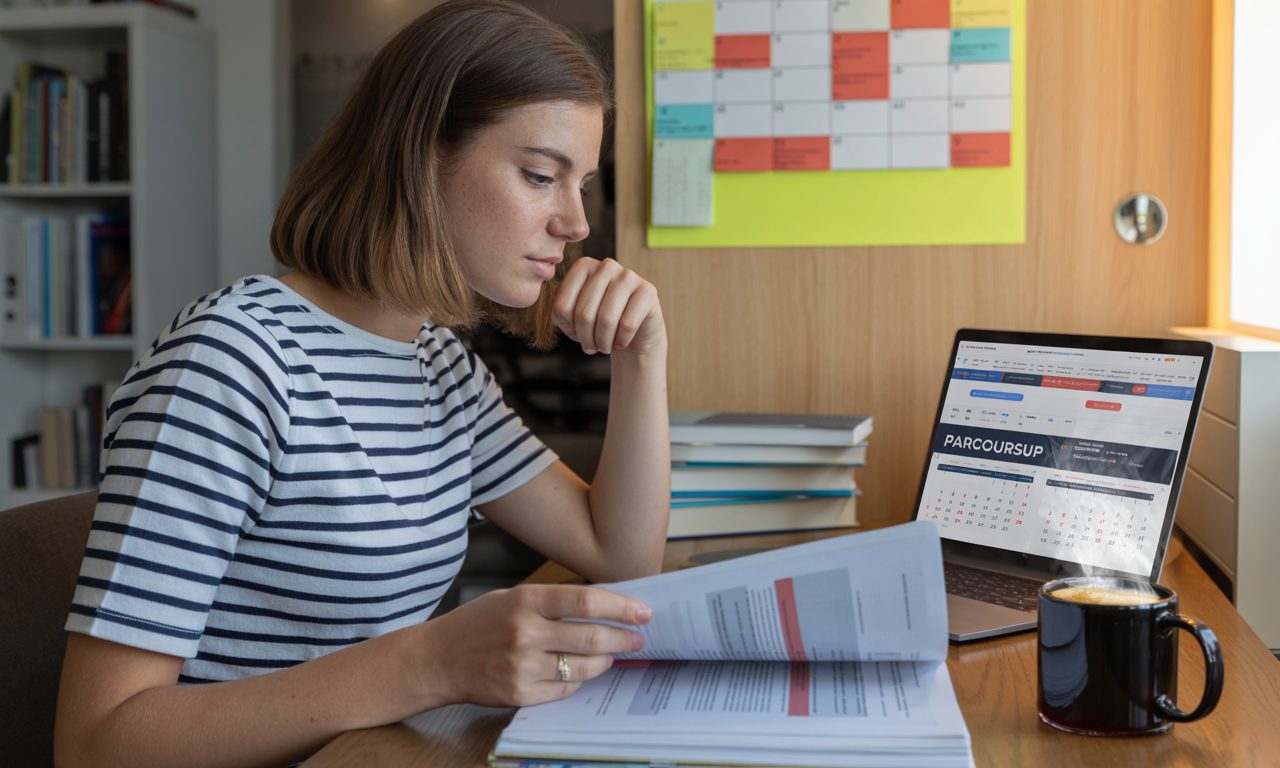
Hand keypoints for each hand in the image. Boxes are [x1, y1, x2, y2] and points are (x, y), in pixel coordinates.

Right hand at [424, 584, 651, 707]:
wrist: (436, 658)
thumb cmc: (477, 623)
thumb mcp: (510, 597)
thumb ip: (550, 601)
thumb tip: (601, 605)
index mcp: (526, 601)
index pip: (586, 601)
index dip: (621, 606)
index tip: (644, 612)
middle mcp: (525, 632)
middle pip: (591, 636)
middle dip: (623, 637)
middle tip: (638, 638)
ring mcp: (522, 666)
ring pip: (583, 667)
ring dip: (605, 660)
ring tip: (612, 654)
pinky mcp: (519, 694)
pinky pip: (565, 690)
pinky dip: (578, 680)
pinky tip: (580, 671)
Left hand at [553, 258, 665, 356]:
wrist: (633, 332)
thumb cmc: (599, 323)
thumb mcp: (572, 317)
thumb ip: (560, 313)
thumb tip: (563, 314)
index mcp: (583, 266)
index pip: (562, 306)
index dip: (568, 329)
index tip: (577, 335)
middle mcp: (606, 266)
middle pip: (584, 314)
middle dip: (586, 339)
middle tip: (591, 347)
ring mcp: (629, 276)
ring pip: (606, 320)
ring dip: (603, 343)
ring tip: (604, 347)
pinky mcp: (648, 291)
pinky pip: (627, 324)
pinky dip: (621, 341)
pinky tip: (621, 341)